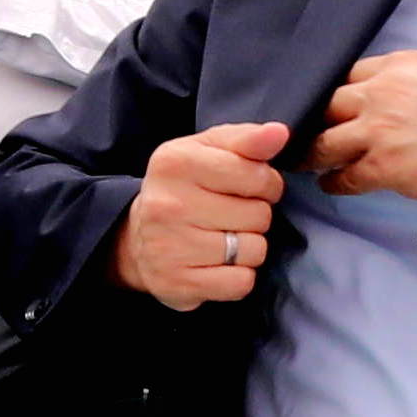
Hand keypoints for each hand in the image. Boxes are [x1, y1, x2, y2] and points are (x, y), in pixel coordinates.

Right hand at [118, 122, 291, 307]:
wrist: (137, 239)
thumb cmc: (184, 189)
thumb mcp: (208, 152)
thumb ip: (246, 139)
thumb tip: (279, 133)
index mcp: (176, 161)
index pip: (257, 175)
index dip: (266, 184)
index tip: (249, 187)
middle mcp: (168, 203)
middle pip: (259, 215)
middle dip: (255, 216)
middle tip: (229, 216)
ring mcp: (169, 246)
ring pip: (254, 250)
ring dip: (248, 248)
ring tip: (223, 240)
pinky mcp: (177, 283)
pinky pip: (240, 283)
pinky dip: (238, 277)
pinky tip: (217, 265)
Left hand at [318, 52, 416, 204]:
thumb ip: (399, 79)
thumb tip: (372, 94)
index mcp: (398, 65)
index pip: (344, 73)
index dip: (328, 91)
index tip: (319, 104)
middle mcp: (381, 93)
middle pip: (325, 104)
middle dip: (311, 119)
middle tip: (300, 131)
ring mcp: (379, 131)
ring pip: (323, 143)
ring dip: (311, 154)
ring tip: (305, 160)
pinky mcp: (383, 167)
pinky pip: (343, 177)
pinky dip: (334, 182)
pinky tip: (331, 183)